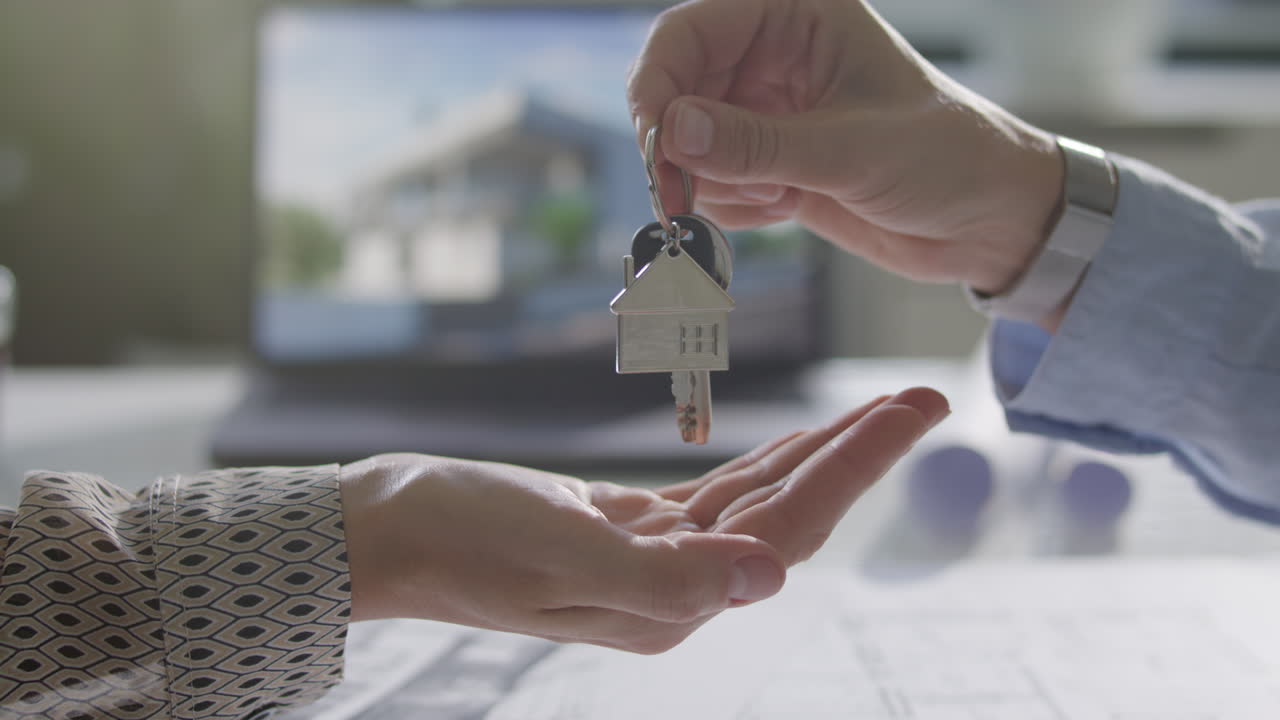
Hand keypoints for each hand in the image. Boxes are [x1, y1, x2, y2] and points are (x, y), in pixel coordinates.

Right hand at [340, 387, 946, 652]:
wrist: (388, 529)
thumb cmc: (462, 541)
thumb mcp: (562, 558)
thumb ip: (668, 578)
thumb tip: (767, 581)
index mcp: (670, 600)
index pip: (788, 528)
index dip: (855, 468)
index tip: (910, 411)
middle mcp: (673, 587)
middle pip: (790, 512)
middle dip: (857, 454)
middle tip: (922, 397)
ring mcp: (650, 558)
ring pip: (757, 499)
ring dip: (816, 452)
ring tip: (874, 410)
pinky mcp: (624, 526)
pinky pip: (712, 494)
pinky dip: (757, 463)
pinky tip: (787, 443)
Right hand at [628, 0, 1063, 295]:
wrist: (987, 222)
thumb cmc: (948, 159)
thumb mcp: (854, 151)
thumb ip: (758, 144)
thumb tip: (672, 131)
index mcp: (798, 16)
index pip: (690, 30)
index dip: (659, 82)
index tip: (656, 143)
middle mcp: (774, 56)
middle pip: (676, 88)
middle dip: (676, 146)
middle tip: (680, 197)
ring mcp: (769, 111)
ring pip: (687, 143)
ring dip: (715, 182)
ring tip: (779, 194)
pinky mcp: (769, 160)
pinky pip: (713, 183)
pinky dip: (735, 205)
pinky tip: (789, 205)